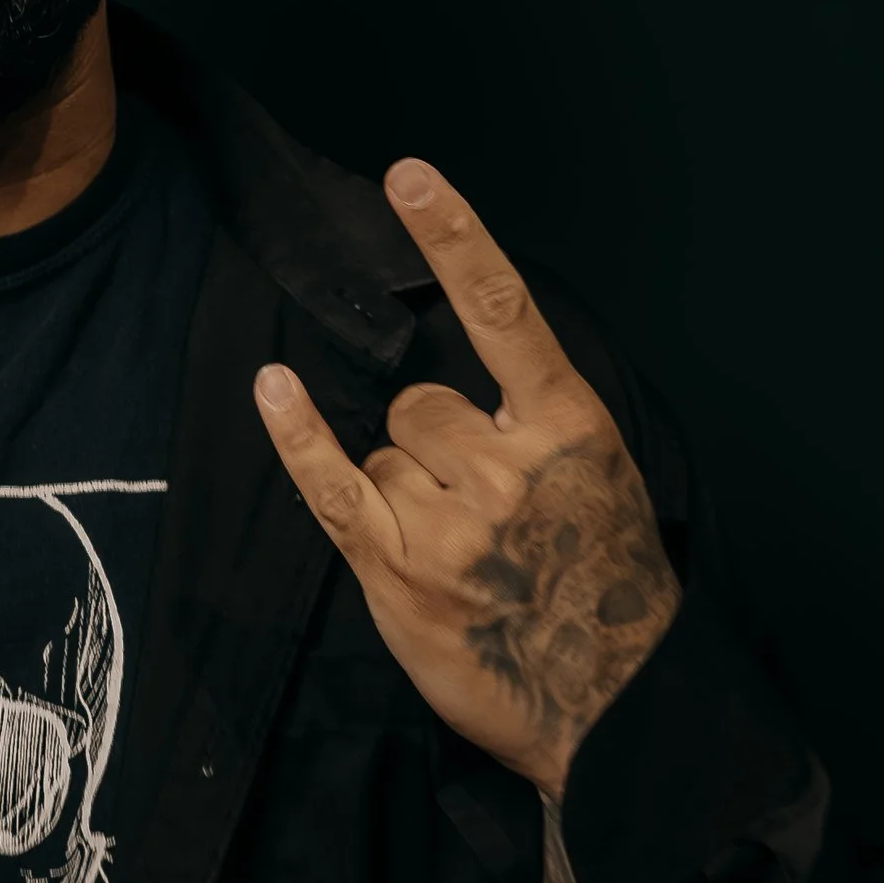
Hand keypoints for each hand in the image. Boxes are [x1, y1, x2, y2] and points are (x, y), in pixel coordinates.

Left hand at [252, 159, 678, 799]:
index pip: (503, 311)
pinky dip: (299, 435)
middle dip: (435, 446)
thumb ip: (536, 424)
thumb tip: (451, 384)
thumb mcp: (603, 483)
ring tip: (460, 554)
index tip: (410, 177)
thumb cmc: (604, 589)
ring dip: (402, 490)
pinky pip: (330, 485)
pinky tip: (273, 387)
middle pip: (420, 402)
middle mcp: (506, 465)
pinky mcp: (397, 573)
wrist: (610, 704)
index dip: (457, 237)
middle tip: (484, 517)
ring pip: (382, 452)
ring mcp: (448, 521)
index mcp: (569, 429)